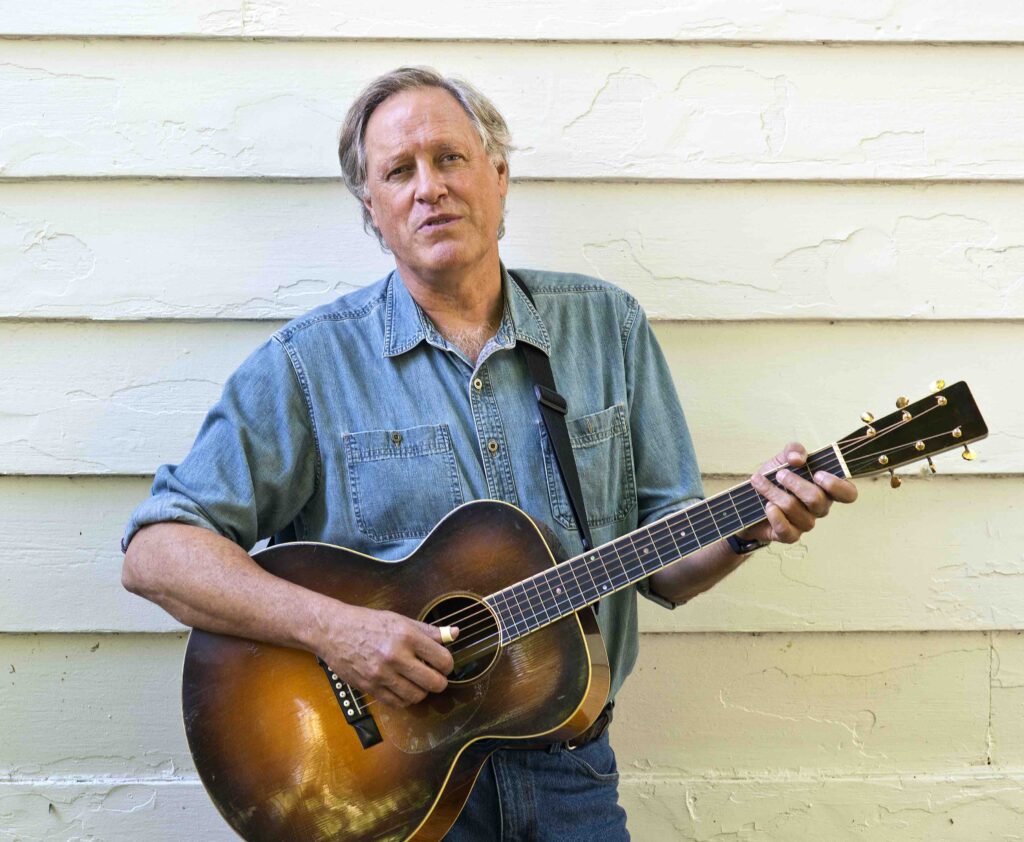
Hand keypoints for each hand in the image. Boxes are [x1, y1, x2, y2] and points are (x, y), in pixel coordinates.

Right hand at [317, 604, 457, 707]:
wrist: (334, 631)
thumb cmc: (368, 623)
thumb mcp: (401, 620)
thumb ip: (429, 631)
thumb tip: (455, 633)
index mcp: (407, 636)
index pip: (443, 660)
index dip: (448, 665)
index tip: (443, 664)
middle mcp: (396, 656)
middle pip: (434, 683)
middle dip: (439, 682)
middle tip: (434, 677)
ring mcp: (382, 675)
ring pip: (417, 696)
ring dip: (421, 691)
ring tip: (416, 681)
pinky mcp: (370, 688)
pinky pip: (398, 703)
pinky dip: (405, 698)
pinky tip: (402, 687)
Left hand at [736, 442, 857, 546]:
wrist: (748, 500)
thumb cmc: (773, 479)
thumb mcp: (781, 459)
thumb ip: (793, 451)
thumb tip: (798, 459)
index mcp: (825, 489)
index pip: (848, 493)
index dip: (837, 485)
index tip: (817, 474)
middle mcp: (818, 508)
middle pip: (817, 500)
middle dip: (796, 484)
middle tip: (779, 474)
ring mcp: (804, 523)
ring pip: (795, 510)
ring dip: (775, 493)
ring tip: (760, 483)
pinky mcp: (789, 535)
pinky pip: (786, 530)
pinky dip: (775, 516)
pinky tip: (767, 506)